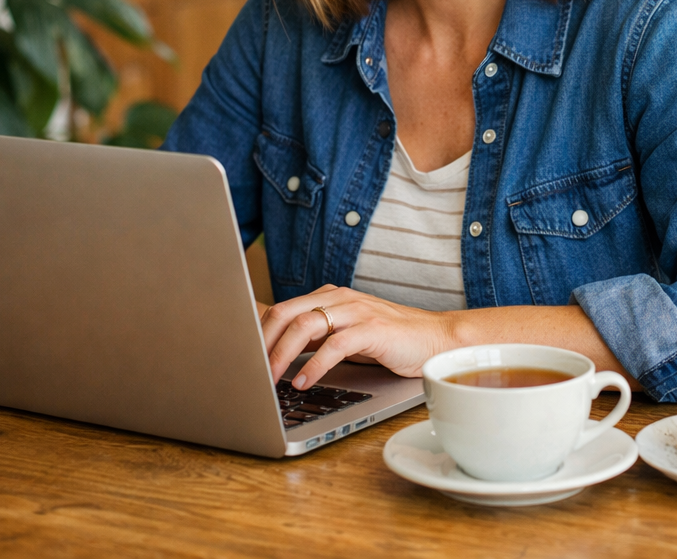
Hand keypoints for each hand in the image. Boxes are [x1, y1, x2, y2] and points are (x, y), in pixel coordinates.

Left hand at [260, 284, 454, 388]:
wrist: (436, 338)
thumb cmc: (389, 340)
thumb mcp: (346, 334)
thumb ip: (317, 338)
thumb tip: (276, 357)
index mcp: (329, 297)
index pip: (282, 308)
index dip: (258, 331)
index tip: (240, 356)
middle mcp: (339, 298)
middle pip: (287, 312)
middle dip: (262, 342)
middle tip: (247, 370)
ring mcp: (356, 311)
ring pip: (306, 325)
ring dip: (281, 354)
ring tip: (268, 378)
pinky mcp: (373, 329)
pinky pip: (335, 344)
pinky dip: (315, 364)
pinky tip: (304, 381)